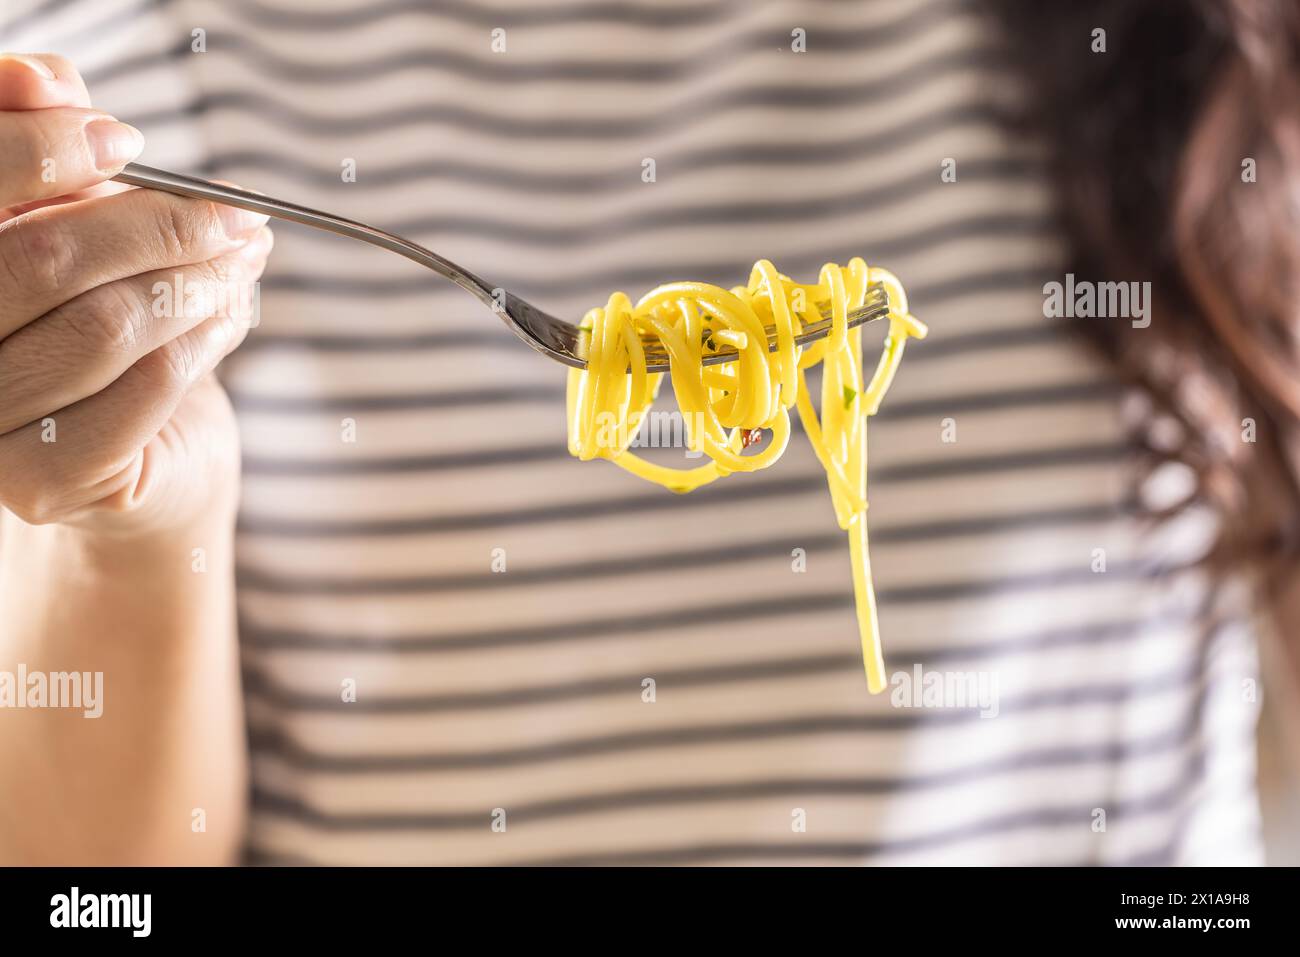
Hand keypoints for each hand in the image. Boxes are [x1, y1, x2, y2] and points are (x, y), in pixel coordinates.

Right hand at [0, 53, 272, 537]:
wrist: (144, 461)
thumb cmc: (97, 327)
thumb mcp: (76, 227)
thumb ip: (51, 153)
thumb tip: (44, 78)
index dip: (40, 152)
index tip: (126, 139)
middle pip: (43, 261)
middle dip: (157, 225)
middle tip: (234, 212)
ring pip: (104, 326)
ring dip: (196, 281)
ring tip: (246, 256)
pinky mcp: (44, 485)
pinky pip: (145, 388)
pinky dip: (204, 338)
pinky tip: (233, 313)